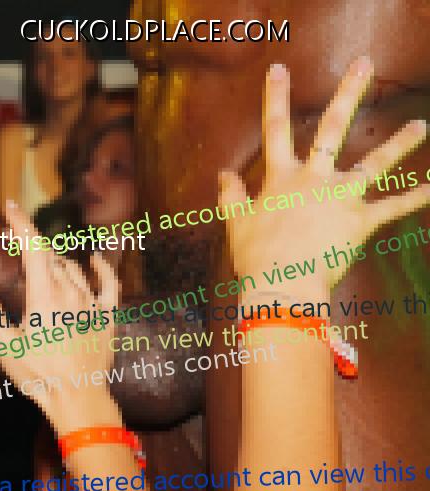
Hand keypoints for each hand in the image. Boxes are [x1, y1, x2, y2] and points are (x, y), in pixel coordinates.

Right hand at [0, 201, 119, 431]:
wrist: (79, 398)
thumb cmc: (39, 375)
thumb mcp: (6, 345)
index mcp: (44, 294)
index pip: (33, 246)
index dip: (22, 222)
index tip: (12, 205)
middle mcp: (71, 291)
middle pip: (51, 256)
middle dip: (33, 245)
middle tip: (18, 243)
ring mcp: (92, 303)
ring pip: (73, 269)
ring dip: (55, 261)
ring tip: (41, 264)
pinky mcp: (107, 318)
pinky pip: (108, 285)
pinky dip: (101, 269)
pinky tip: (95, 260)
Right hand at [223, 57, 429, 301]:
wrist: (281, 284)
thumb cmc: (255, 255)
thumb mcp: (236, 223)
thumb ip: (231, 195)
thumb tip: (224, 174)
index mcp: (281, 178)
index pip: (275, 130)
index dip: (275, 98)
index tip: (279, 70)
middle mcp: (314, 179)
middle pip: (333, 129)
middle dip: (349, 93)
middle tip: (364, 64)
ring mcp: (341, 198)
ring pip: (375, 164)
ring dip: (400, 143)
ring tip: (420, 125)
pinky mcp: (361, 221)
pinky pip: (393, 208)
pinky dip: (415, 198)